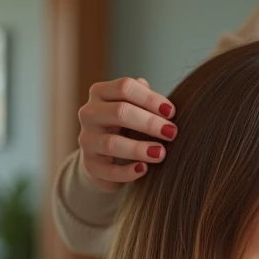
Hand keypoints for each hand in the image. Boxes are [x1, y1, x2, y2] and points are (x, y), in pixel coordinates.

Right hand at [76, 77, 175, 191]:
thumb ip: (148, 101)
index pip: (125, 87)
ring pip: (112, 143)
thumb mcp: (136, 108)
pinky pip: (108, 170)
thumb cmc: (129, 125)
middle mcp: (89, 113)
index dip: (150, 99)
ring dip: (138, 148)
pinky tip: (144, 169)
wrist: (108, 157)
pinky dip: (127, 172)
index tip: (172, 112)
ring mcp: (86, 140)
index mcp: (101, 92)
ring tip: (161, 153)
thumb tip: (164, 106)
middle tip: (171, 132)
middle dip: (149, 123)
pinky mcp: (90, 165)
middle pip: (119, 112)